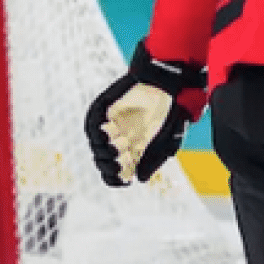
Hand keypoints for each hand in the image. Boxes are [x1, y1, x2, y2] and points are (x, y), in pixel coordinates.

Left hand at [84, 42, 206, 185]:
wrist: (169, 83)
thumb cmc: (171, 112)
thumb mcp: (168, 141)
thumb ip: (154, 160)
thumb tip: (139, 179)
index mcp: (135, 149)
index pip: (118, 170)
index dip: (117, 177)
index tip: (123, 179)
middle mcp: (121, 138)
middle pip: (105, 160)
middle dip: (110, 165)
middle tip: (120, 162)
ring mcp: (112, 123)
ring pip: (97, 143)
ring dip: (102, 149)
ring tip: (115, 148)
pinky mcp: (105, 107)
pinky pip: (92, 120)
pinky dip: (95, 129)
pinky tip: (104, 132)